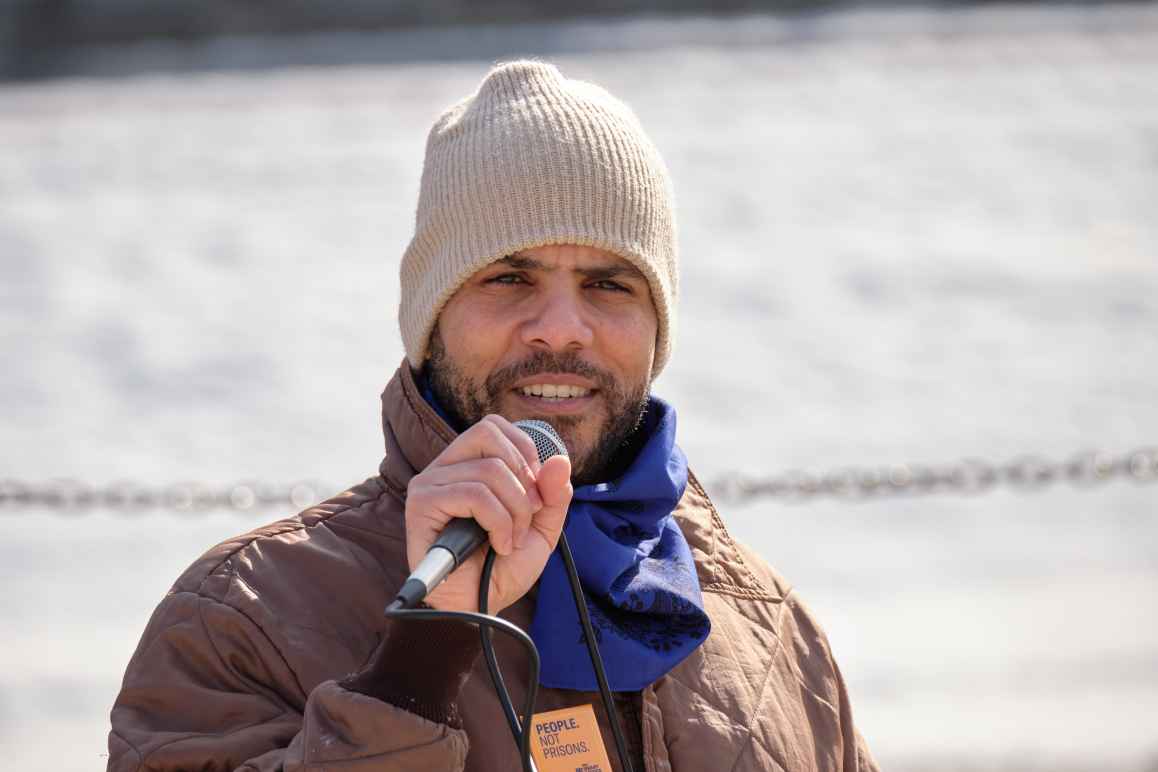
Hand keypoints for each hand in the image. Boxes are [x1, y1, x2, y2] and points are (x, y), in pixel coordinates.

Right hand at [404, 414, 571, 614]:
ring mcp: (428, 484)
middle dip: (523, 479)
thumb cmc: (502, 568)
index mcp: (467, 465)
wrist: (481, 607)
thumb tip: (560, 459)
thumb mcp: (541, 528)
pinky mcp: (421, 505)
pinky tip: (496, 545)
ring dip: (515, 511)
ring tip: (509, 540)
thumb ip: (553, 495)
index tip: (536, 491)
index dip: (524, 450)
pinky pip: (474, 495)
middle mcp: (444, 468)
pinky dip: (498, 523)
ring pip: (489, 471)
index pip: (493, 426)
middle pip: (489, 435)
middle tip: (527, 515)